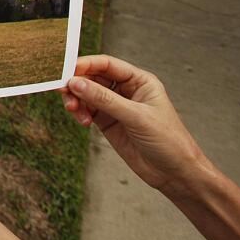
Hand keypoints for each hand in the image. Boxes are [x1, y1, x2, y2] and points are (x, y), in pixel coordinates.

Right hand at [60, 54, 206, 195]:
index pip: (107, 65)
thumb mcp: (136, 117)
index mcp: (139, 81)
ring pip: (86, 94)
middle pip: (93, 78)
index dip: (86, 65)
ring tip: (74, 110)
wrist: (176, 174)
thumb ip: (104, 99)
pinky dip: (79, 113)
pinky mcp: (108, 123)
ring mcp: (116, 107)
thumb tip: (76, 83)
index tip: (67, 71)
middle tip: (63, 91)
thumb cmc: (169, 141)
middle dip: (77, 83)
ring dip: (76, 100)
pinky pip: (87, 110)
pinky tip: (82, 121)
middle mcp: (126, 91)